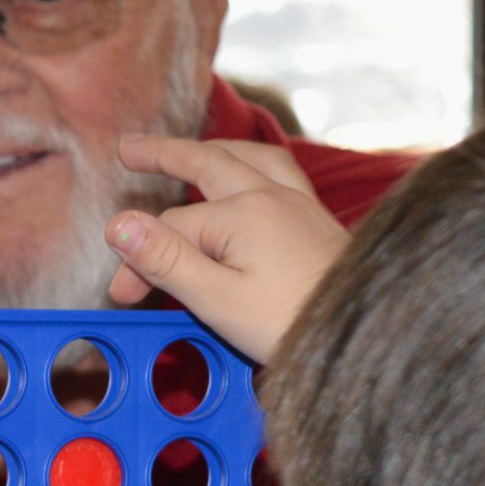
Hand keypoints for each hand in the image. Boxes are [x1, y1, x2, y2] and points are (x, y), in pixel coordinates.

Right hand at [104, 136, 350, 364]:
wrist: (366, 336)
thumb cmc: (292, 324)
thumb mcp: (217, 300)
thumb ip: (166, 259)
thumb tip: (119, 223)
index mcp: (242, 213)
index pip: (171, 229)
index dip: (140, 260)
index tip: (123, 296)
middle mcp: (271, 195)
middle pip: (207, 163)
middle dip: (164, 154)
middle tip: (129, 150)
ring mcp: (299, 203)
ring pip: (249, 158)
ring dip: (213, 150)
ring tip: (190, 151)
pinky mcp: (318, 220)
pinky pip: (280, 172)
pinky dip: (254, 163)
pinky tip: (254, 176)